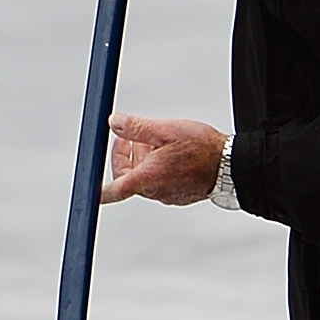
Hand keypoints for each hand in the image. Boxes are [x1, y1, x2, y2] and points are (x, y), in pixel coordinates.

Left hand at [100, 113, 223, 205]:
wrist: (231, 165)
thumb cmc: (202, 148)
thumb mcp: (165, 130)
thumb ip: (136, 127)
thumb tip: (114, 122)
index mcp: (146, 179)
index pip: (111, 192)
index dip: (96, 190)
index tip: (89, 182)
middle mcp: (155, 192)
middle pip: (126, 178)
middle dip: (125, 155)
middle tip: (131, 136)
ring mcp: (167, 196)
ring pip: (143, 178)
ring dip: (142, 159)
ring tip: (157, 139)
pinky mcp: (178, 196)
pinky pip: (158, 182)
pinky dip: (157, 167)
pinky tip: (171, 151)